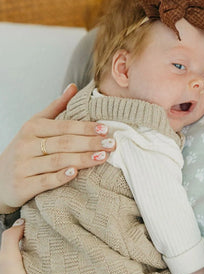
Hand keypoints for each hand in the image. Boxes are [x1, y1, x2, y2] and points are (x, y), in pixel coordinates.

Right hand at [0, 84, 115, 211]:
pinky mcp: (23, 186)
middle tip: (111, 144)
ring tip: (103, 157)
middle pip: (64, 143)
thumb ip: (56, 107)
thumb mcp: (35, 125)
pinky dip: (61, 177)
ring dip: (82, 159)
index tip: (104, 129)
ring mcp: (23, 166)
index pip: (63, 126)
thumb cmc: (25, 150)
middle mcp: (26, 145)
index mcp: (32, 128)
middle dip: (90, 143)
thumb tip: (73, 87)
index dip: (85, 128)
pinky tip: (76, 173)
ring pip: (57, 161)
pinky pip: (45, 181)